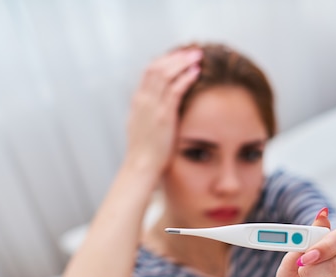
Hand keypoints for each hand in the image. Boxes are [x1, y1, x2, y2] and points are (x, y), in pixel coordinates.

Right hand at [125, 48, 202, 172]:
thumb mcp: (142, 126)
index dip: (165, 60)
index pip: (149, 71)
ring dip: (182, 63)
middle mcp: (143, 100)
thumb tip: (158, 105)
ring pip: (165, 74)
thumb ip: (149, 112)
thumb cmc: (145, 151)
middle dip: (176, 56)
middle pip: (157, 67)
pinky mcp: (163, 116)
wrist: (141, 166)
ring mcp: (152, 107)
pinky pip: (174, 90)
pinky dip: (185, 78)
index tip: (180, 56)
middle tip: (192, 51)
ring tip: (197, 57)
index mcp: (138, 101)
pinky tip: (196, 73)